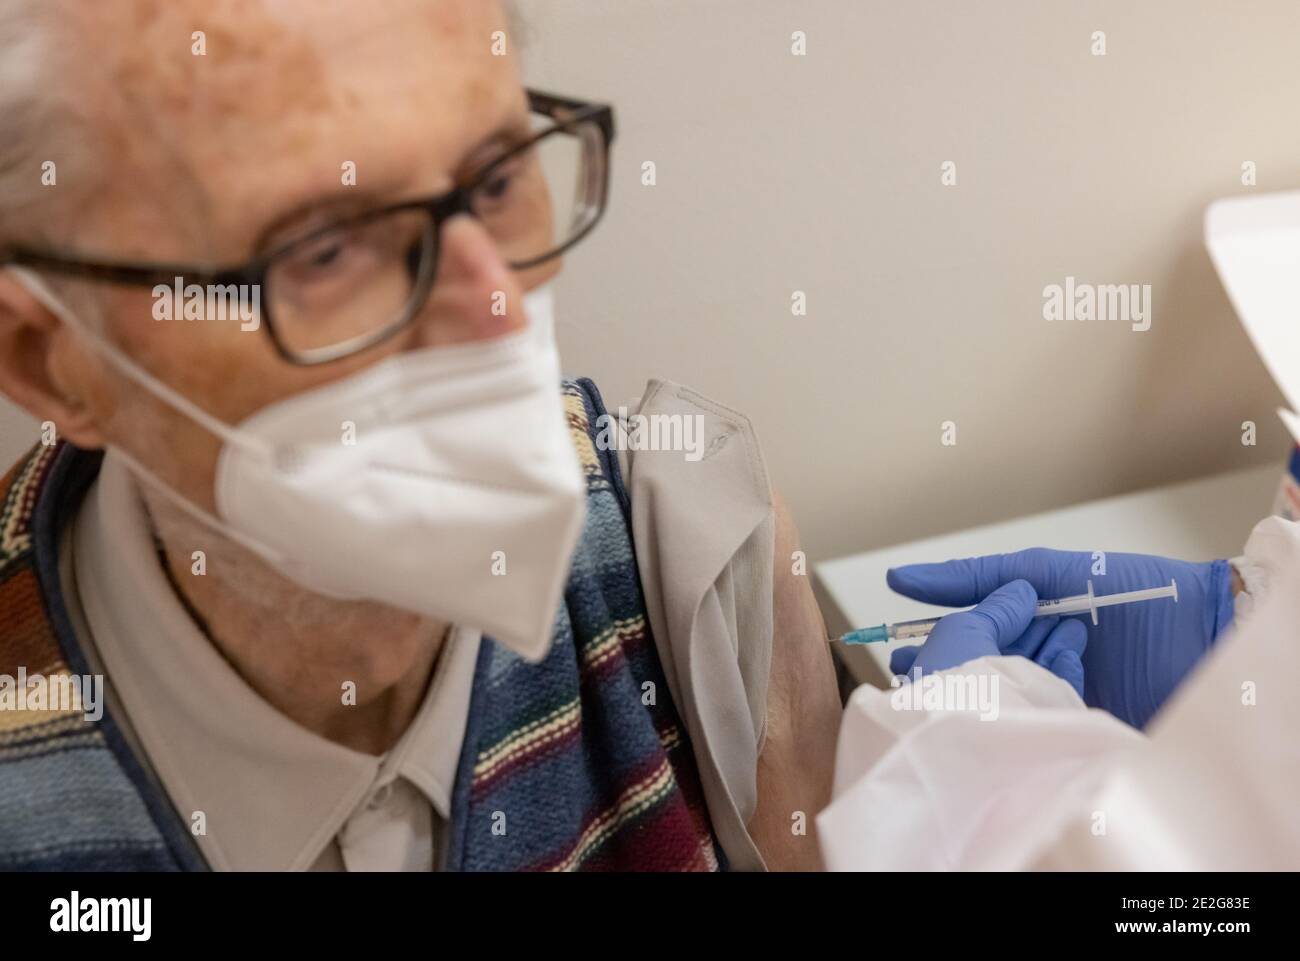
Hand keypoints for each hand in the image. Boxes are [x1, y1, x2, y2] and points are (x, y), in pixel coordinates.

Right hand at [887, 549, 1234, 727]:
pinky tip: (995, 717)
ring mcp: (1056, 688)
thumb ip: (980, 576)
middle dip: (948, 669)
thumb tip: (902, 579)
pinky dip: (1017, 718)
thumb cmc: (1139, 594)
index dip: (931, 636)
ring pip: (1000, 695)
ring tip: (954, 692)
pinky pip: (1034, 721)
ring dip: (981, 691)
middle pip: (977, 665)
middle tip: (915, 675)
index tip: (894, 644)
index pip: (965, 627)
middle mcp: (1037, 653)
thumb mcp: (1050, 569)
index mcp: (1028, 617)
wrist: (1210, 637)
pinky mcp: (1076, 721)